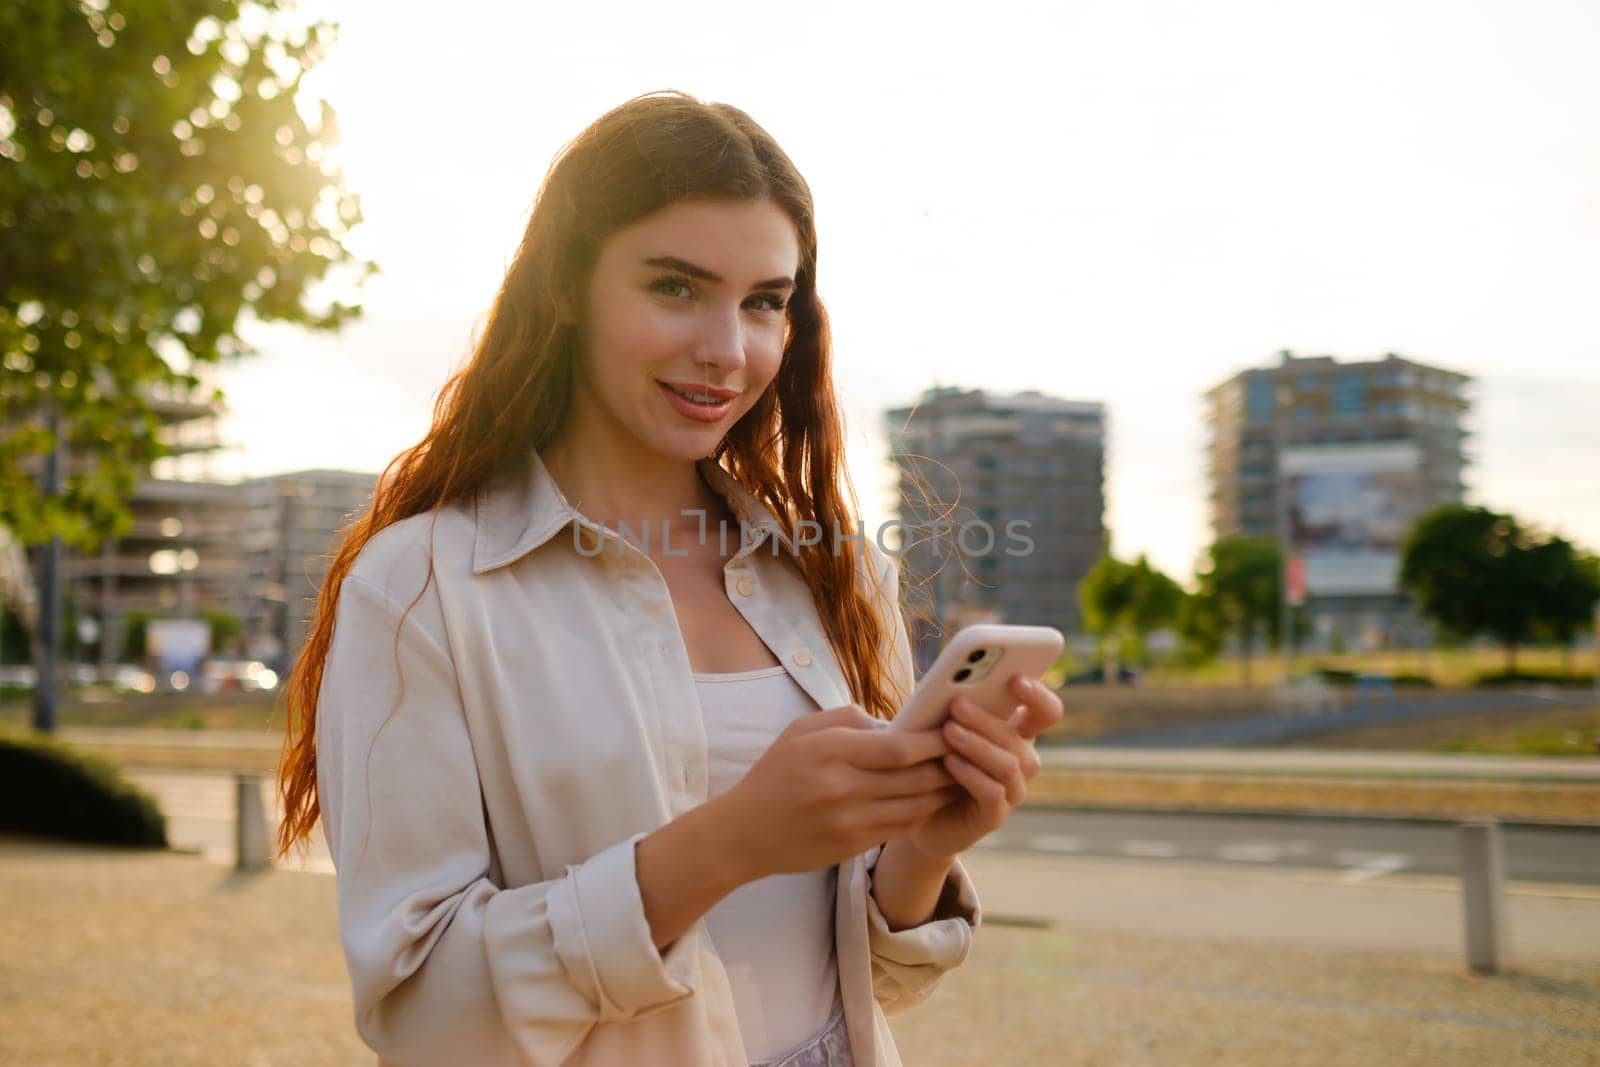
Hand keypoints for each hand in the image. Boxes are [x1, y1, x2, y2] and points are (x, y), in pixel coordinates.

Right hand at [717, 704, 960, 880]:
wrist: (744, 833)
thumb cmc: (775, 773)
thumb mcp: (802, 730)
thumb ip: (849, 718)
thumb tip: (893, 721)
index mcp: (830, 751)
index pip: (900, 747)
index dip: (935, 740)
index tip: (953, 730)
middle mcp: (842, 788)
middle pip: (916, 778)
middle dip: (948, 765)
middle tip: (969, 752)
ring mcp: (849, 822)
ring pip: (916, 806)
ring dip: (942, 792)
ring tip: (958, 776)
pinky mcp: (853, 846)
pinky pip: (901, 828)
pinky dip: (921, 813)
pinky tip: (931, 800)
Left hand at [903, 674, 1063, 859]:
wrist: (921, 812)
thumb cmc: (935, 758)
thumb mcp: (947, 727)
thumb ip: (958, 708)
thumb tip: (951, 685)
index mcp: (1019, 732)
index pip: (1047, 711)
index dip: (1038, 695)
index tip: (1016, 678)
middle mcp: (1024, 760)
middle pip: (1018, 737)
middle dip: (986, 718)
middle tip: (957, 703)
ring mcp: (1013, 790)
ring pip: (1007, 764)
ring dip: (976, 744)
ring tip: (948, 731)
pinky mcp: (996, 815)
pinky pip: (992, 793)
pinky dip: (970, 774)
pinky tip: (949, 762)